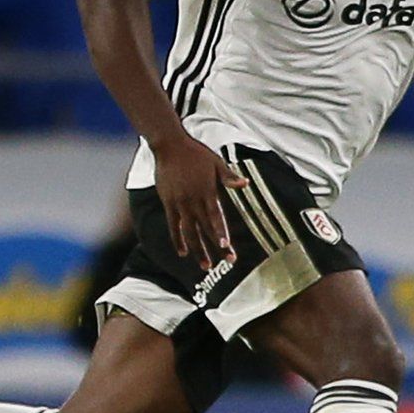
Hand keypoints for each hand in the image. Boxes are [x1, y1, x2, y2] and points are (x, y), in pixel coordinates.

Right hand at [153, 137, 248, 270]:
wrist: (169, 146)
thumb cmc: (196, 153)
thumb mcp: (216, 162)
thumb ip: (229, 177)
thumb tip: (245, 183)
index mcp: (207, 191)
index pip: (216, 217)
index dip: (220, 233)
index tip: (227, 247)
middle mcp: (193, 200)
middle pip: (205, 229)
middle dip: (216, 247)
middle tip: (227, 261)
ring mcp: (180, 203)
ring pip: (189, 232)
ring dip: (198, 250)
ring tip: (206, 266)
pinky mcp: (168, 203)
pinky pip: (173, 226)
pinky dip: (177, 240)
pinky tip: (183, 253)